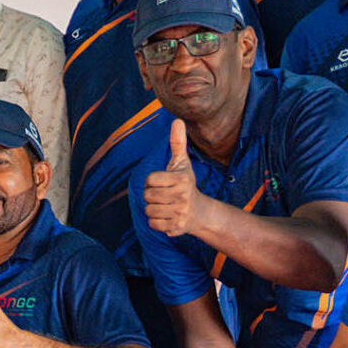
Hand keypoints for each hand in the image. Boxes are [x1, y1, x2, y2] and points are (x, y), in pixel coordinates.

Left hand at [140, 118, 205, 236]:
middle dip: (151, 196)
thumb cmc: (185, 184)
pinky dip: (156, 222)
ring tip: (165, 206)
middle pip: (147, 196)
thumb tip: (177, 120)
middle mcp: (183, 196)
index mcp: (182, 179)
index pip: (149, 180)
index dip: (152, 182)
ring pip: (149, 211)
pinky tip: (166, 217)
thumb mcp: (182, 163)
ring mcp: (180, 212)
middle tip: (163, 196)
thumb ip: (177, 143)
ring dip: (153, 209)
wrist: (199, 212)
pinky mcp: (176, 227)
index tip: (162, 182)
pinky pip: (153, 224)